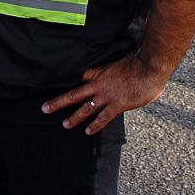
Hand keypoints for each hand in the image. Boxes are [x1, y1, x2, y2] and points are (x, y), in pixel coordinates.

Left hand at [41, 52, 171, 134]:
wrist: (150, 67)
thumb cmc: (140, 64)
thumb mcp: (120, 63)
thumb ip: (114, 71)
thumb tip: (116, 75)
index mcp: (99, 72)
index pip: (78, 76)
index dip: (65, 81)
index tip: (52, 84)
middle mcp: (99, 84)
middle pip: (74, 94)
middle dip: (59, 102)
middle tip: (45, 108)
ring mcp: (107, 95)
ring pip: (85, 107)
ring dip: (74, 117)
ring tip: (64, 124)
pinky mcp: (117, 104)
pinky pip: (103, 117)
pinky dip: (96, 125)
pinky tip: (88, 131)